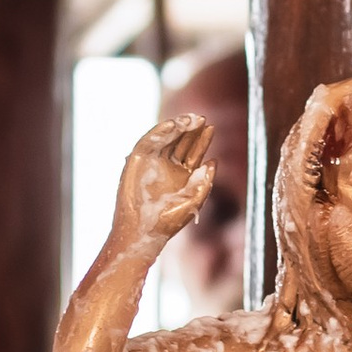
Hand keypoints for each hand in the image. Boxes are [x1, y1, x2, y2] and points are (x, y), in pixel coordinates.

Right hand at [117, 111, 217, 246]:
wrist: (141, 233)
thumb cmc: (166, 224)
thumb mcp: (192, 204)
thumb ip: (204, 185)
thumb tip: (214, 161)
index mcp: (183, 175)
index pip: (194, 151)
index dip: (202, 139)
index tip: (210, 127)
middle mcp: (168, 166)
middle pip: (182, 141)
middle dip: (191, 129)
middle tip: (201, 118)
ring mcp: (153, 162)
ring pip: (166, 138)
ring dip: (177, 127)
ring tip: (189, 119)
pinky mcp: (137, 161)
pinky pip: (148, 142)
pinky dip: (159, 133)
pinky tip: (171, 125)